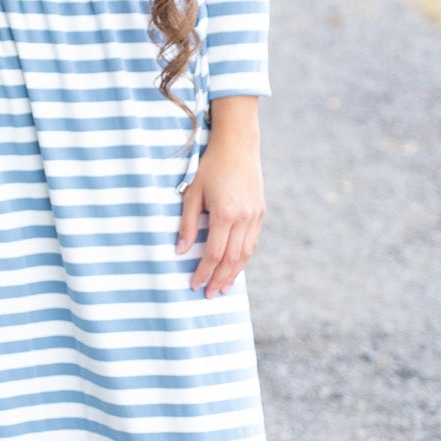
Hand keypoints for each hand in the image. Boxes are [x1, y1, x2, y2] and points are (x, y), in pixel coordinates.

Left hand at [176, 97, 264, 298]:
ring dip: (233, 273)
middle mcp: (243, 218)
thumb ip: (186, 223)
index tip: (193, 284)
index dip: (203, 271)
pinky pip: (252, 242)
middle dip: (219, 279)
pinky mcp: (260, 212)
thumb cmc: (210, 167)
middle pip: (231, 259)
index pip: (213, 253)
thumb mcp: (192, 193)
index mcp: (225, 214)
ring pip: (245, 254)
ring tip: (222, 288)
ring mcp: (255, 216)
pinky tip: (234, 267)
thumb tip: (180, 251)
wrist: (238, 145)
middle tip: (208, 295)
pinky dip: (243, 258)